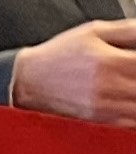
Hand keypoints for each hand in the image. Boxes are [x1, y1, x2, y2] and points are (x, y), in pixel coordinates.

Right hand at [13, 19, 135, 127]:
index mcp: (112, 61)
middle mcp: (111, 86)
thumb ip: (129, 30)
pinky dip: (135, 114)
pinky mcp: (103, 121)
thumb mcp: (93, 32)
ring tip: (132, 85)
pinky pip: (133, 124)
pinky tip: (130, 101)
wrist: (28, 80)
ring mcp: (108, 107)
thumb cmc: (59, 55)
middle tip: (134, 75)